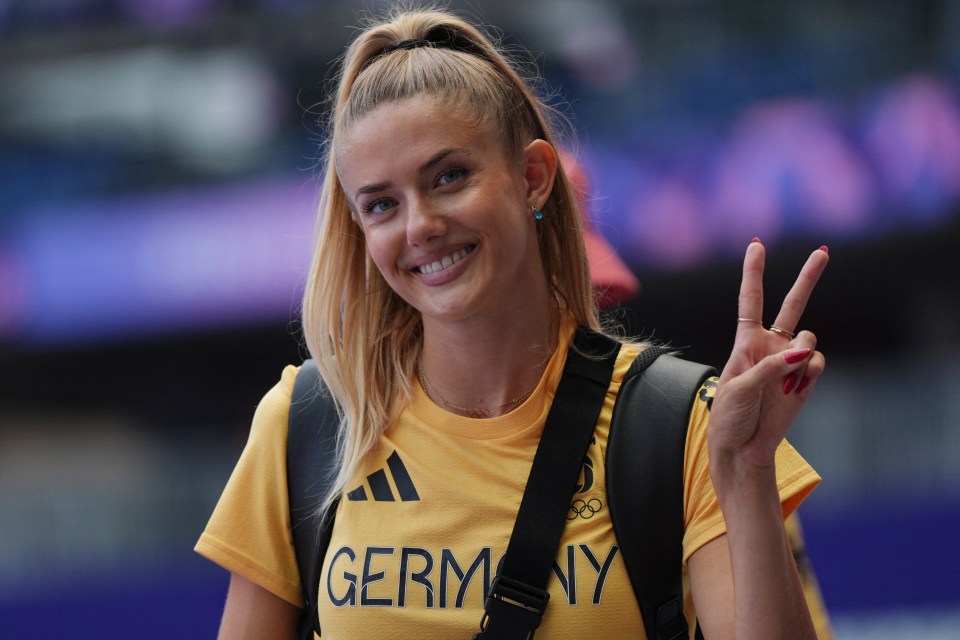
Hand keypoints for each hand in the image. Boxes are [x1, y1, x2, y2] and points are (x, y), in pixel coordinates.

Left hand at [708, 240, 828, 479]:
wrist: (743, 448)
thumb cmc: (730, 416)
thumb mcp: (739, 388)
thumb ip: (769, 367)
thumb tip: (804, 352)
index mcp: (745, 341)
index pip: (751, 300)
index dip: (753, 272)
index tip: (756, 245)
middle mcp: (771, 345)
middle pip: (792, 304)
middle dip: (808, 278)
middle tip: (824, 251)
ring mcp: (791, 361)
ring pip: (809, 336)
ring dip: (799, 354)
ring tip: (782, 382)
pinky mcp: (806, 379)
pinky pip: (817, 362)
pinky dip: (809, 372)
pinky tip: (795, 388)